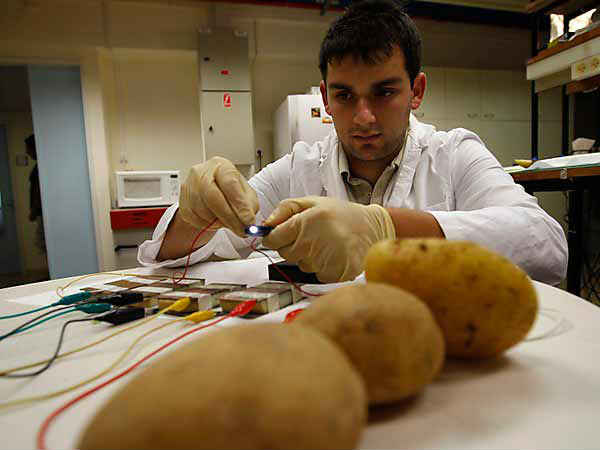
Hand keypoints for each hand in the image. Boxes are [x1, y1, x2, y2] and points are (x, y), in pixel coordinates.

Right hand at [178, 157, 258, 236]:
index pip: (230, 183)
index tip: (248, 220)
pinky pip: (195, 219)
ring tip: (228, 221)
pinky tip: (215, 220)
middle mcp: (202, 172)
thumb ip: (248, 206)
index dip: (239, 204)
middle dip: (229, 217)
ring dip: (219, 222)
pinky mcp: (183, 202)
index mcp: (221, 166)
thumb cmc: (230, 191)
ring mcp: (189, 186)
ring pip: (203, 210)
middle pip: (212, 196)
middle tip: (240, 229)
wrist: (212, 194)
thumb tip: (248, 222)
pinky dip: (208, 224)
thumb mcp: (246, 194)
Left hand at [262, 196, 395, 282]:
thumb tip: (265, 223)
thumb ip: (286, 209)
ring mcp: (323, 260)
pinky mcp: (334, 274)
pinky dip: (322, 267)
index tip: (282, 235)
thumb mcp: (313, 202)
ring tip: (325, 244)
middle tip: (311, 236)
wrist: (373, 227)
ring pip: (300, 265)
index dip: (275, 238)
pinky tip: (333, 255)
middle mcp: (312, 242)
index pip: (273, 240)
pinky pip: (316, 275)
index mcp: (305, 222)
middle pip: (285, 254)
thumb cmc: (342, 214)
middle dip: (293, 246)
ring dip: (308, 257)